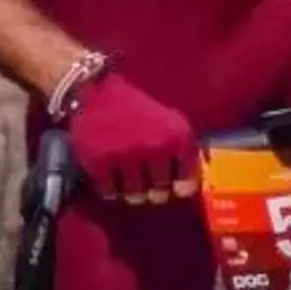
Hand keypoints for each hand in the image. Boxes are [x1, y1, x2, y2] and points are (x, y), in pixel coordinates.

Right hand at [62, 66, 197, 207]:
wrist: (99, 94)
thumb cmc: (139, 110)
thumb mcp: (171, 122)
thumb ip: (183, 149)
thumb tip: (191, 182)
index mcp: (177, 137)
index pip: (186, 180)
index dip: (180, 189)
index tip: (175, 191)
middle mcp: (155, 148)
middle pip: (159, 192)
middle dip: (155, 193)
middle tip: (150, 190)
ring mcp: (126, 156)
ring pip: (135, 195)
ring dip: (133, 194)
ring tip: (131, 185)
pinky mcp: (100, 162)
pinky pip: (110, 192)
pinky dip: (112, 191)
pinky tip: (112, 181)